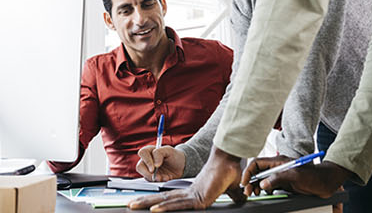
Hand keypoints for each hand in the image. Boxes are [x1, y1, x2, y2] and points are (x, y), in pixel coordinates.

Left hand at [128, 148, 246, 210]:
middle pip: (161, 200)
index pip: (171, 200)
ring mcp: (190, 195)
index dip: (158, 203)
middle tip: (129, 204)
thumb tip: (242, 199)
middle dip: (144, 202)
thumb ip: (232, 196)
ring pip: (164, 202)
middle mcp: (187, 194)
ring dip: (147, 204)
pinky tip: (153, 210)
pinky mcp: (196, 198)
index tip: (146, 206)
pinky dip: (165, 207)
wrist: (231, 163)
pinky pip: (177, 204)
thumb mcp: (230, 191)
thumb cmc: (229, 174)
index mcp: (192, 194)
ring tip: (132, 205)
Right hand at [136, 146, 185, 181]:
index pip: (142, 153)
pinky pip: (152, 181)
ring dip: (156, 179)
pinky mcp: (153, 177)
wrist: (182, 165)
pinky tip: (167, 178)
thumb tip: (155, 164)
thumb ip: (159, 153)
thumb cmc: (174, 155)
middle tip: (158, 178)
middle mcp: (147, 160)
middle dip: (149, 174)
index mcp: (149, 151)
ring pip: (146, 176)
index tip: (153, 169)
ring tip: (166, 177)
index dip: (147, 161)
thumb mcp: (169, 150)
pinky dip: (160, 182)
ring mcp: (149, 170)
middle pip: (140, 167)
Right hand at [242, 155, 349, 197]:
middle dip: (250, 181)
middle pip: (257, 171)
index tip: (246, 182)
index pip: (257, 163)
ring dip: (256, 186)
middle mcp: (278, 167)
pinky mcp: (284, 182)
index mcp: (279, 162)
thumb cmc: (314, 176)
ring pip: (262, 179)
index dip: (249, 172)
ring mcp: (281, 175)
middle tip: (249, 192)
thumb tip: (263, 183)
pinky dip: (264, 189)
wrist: (327, 182)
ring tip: (255, 193)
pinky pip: (269, 184)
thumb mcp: (295, 176)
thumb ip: (278, 178)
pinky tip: (264, 193)